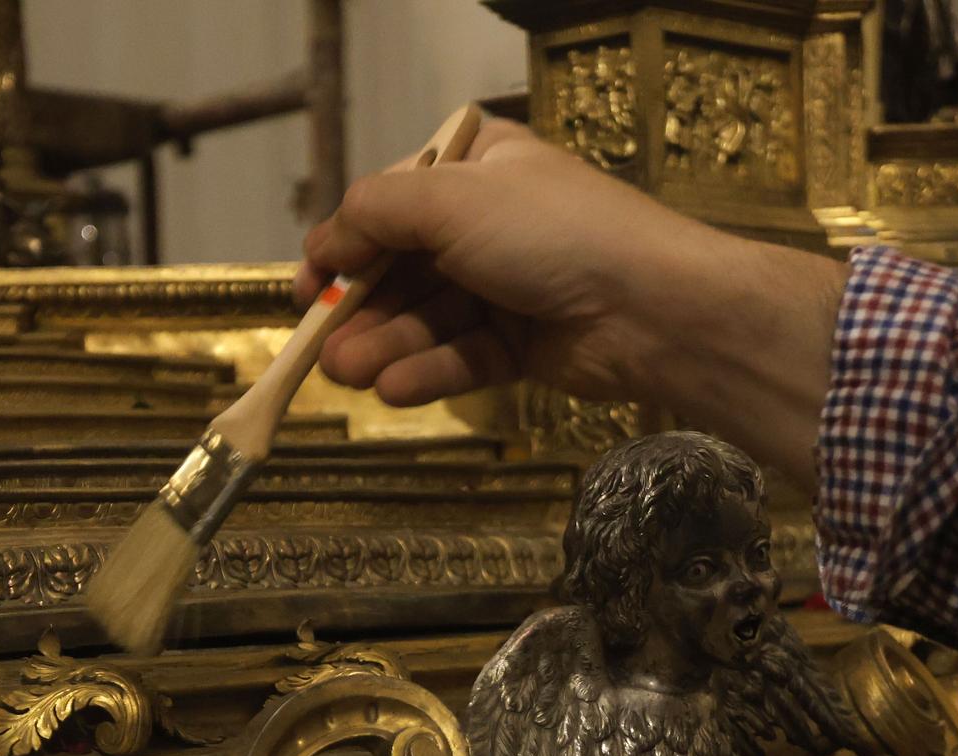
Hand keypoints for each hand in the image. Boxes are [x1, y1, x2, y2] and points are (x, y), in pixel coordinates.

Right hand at [298, 117, 846, 491]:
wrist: (650, 306)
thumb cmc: (552, 232)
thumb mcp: (451, 200)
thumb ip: (376, 215)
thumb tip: (323, 241)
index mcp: (477, 165)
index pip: (392, 203)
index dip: (345, 247)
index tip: (307, 288)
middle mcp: (489, 221)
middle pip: (405, 268)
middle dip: (363, 310)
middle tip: (321, 350)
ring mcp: (508, 284)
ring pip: (431, 317)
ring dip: (387, 346)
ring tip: (350, 375)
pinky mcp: (524, 341)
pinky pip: (464, 355)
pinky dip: (430, 370)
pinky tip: (396, 389)